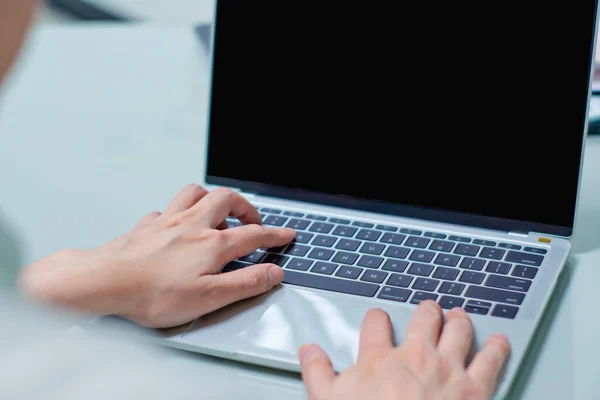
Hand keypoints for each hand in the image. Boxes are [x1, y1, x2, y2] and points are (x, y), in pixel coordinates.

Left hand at [19, 184, 294, 327]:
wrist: (105, 282)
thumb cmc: (153, 293)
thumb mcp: (209, 297)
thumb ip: (245, 284)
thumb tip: (272, 274)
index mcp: (212, 244)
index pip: (253, 234)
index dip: (274, 234)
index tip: (286, 234)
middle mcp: (192, 225)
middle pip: (226, 199)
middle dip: (245, 206)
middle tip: (252, 219)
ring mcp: (167, 222)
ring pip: (194, 193)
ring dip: (211, 197)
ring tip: (218, 210)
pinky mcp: (146, 227)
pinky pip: (164, 209)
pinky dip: (176, 212)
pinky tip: (174, 223)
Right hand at [299, 302, 509, 399]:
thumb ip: (318, 373)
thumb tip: (308, 351)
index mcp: (379, 358)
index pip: (377, 322)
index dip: (378, 318)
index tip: (380, 321)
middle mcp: (415, 355)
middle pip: (425, 316)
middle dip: (427, 312)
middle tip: (429, 312)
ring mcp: (447, 369)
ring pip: (458, 328)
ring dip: (459, 320)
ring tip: (460, 317)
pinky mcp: (474, 388)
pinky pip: (491, 358)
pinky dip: (497, 347)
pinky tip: (499, 341)